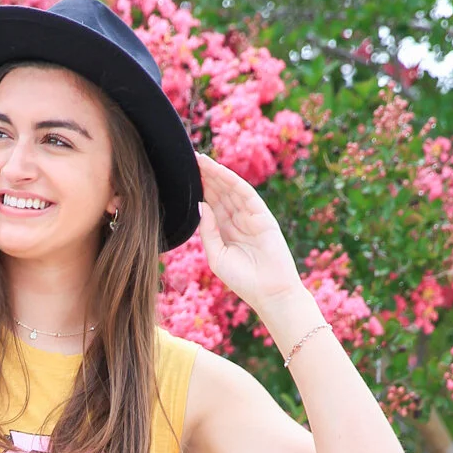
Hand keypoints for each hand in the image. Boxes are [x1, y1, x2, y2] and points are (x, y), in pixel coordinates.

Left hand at [195, 152, 304, 307]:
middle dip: (205, 177)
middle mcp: (237, 220)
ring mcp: (251, 216)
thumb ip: (207, 231)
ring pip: (230, 190)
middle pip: (219, 193)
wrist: (268, 293)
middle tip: (189, 160)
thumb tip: (200, 205)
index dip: (199, 190)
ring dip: (216, 174)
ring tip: (200, 160)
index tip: (184, 175)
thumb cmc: (242, 280)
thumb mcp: (216, 256)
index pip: (211, 204)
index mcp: (225, 230)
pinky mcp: (263, 216)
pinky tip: (219, 172)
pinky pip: (245, 194)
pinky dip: (232, 181)